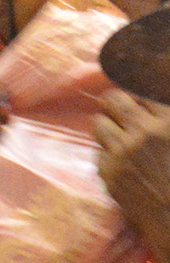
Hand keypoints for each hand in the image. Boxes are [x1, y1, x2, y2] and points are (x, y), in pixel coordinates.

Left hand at [95, 91, 169, 262]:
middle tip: (119, 111)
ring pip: (98, 123)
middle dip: (114, 103)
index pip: (140, 89)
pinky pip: (99, 152)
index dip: (137, 95)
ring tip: (121, 137)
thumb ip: (165, 118)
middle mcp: (145, 133)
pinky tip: (124, 163)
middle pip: (112, 99)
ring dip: (108, 127)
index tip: (137, 101)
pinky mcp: (109, 172)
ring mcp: (123, 153)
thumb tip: (149, 96)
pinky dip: (109, 154)